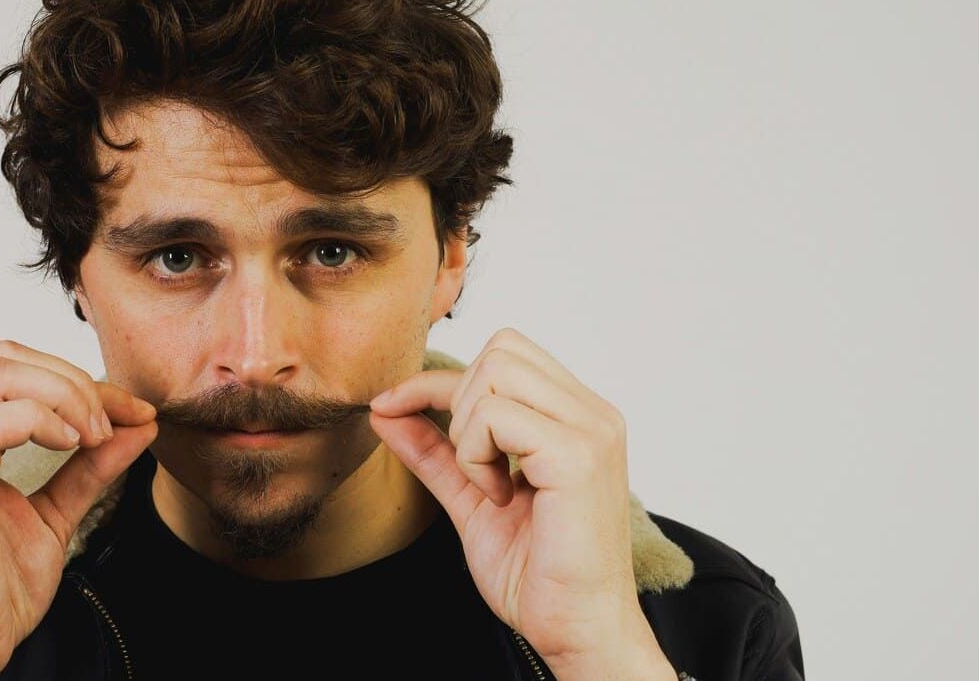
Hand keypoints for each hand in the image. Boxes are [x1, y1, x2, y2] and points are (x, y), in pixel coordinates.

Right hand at [0, 339, 157, 680]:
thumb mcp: (56, 514)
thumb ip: (90, 467)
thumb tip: (137, 425)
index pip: (14, 370)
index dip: (78, 380)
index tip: (130, 412)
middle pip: (4, 358)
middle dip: (72, 380)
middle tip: (109, 425)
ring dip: (61, 395)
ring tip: (91, 436)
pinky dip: (38, 419)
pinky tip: (70, 444)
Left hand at [368, 328, 671, 678]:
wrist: (577, 630)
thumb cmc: (538, 573)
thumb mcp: (471, 497)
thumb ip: (434, 450)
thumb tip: (385, 410)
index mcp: (577, 416)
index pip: (503, 353)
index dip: (439, 380)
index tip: (391, 408)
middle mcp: (592, 413)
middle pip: (500, 348)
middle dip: (458, 401)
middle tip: (472, 466)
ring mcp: (591, 430)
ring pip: (496, 371)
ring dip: (469, 430)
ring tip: (489, 485)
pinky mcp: (579, 455)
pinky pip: (497, 416)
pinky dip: (478, 455)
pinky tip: (500, 498)